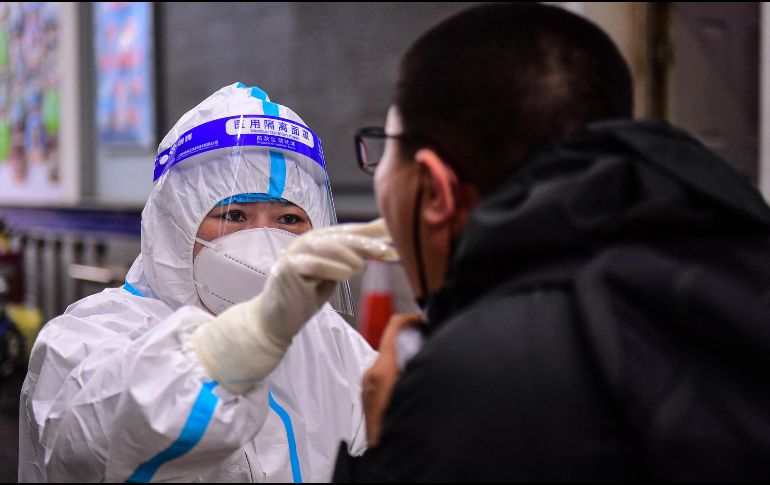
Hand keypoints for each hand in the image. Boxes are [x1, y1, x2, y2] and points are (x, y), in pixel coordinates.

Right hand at [193, 219, 398, 394]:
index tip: (399, 236)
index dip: (375, 232)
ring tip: (362, 269)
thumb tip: (386, 245)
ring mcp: (295, 252)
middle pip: (343, 236)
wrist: (274, 321)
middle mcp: (307, 240)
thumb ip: (355, 259)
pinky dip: (333, 269)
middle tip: (389, 252)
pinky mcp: (287, 268)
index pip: (351, 231)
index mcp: (320, 239)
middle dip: (368, 243)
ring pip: (329, 246)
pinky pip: (315, 264)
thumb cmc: (306, 296)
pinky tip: (346, 276)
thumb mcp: (335, 275)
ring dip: (351, 257)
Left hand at [363, 313, 422, 446]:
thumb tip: (430, 352)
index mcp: (382, 370)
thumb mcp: (413, 391)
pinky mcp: (368, 397)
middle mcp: (371, 375)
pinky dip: (399, 375)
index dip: (411, 319)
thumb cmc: (393, 429)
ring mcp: (368, 386)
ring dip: (407, 361)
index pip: (394, 327)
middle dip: (413, 343)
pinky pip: (384, 377)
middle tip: (432, 348)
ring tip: (425, 370)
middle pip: (394, 344)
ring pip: (390, 361)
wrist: (382, 455)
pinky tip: (412, 388)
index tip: (424, 320)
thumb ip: (420, 368)